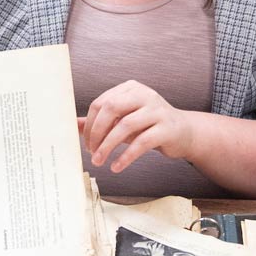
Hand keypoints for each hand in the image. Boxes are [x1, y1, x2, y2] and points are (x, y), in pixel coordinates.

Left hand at [80, 80, 197, 172]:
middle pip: (111, 108)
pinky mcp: (166, 129)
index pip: (102, 102)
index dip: (90, 124)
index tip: (86, 143)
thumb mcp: (123, 120)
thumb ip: (100, 121)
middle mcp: (144, 95)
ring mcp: (157, 110)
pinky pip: (141, 143)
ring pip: (125, 125)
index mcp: (130, 89)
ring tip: (99, 161)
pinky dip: (126, 156)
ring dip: (108, 146)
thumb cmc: (148, 126)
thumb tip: (73, 125)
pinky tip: (116, 166)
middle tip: (91, 152)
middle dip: (97, 132)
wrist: (183, 133)